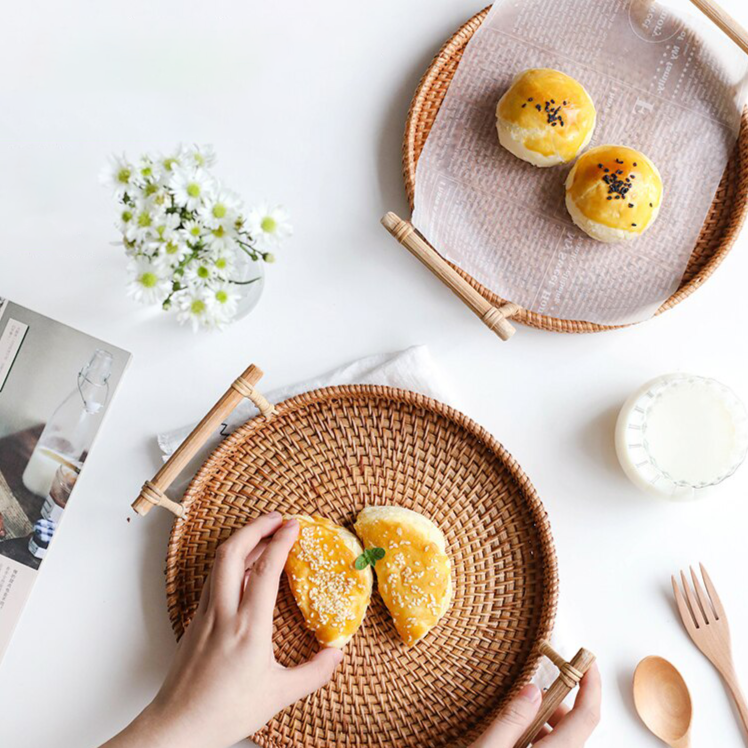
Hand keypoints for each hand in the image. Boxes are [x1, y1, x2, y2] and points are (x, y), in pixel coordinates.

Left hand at [103, 512, 342, 747]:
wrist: (178, 727)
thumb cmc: (225, 712)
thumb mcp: (278, 694)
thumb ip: (313, 673)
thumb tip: (337, 654)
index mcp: (248, 628)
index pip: (265, 570)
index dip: (280, 542)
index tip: (294, 526)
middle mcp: (223, 613)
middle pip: (232, 552)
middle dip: (255, 527)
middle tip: (276, 518)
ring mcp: (205, 614)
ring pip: (219, 563)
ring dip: (241, 541)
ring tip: (263, 535)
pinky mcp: (194, 621)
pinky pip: (213, 580)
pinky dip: (230, 562)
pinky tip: (243, 568)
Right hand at [471, 664, 600, 746]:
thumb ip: (512, 719)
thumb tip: (533, 687)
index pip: (586, 717)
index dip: (591, 685)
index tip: (586, 660)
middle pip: (576, 729)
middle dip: (558, 704)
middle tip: (531, 692)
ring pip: (564, 742)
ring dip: (547, 723)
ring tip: (516, 721)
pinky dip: (541, 740)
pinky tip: (515, 740)